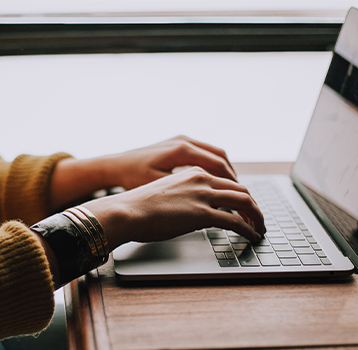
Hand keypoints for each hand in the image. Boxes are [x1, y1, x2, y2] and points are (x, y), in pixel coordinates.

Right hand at [81, 167, 264, 249]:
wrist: (126, 211)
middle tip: (257, 219)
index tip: (244, 207)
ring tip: (259, 229)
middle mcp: (201, 179)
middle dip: (253, 206)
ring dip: (256, 217)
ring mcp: (203, 195)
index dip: (240, 195)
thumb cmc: (139, 206)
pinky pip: (236, 221)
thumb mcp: (166, 193)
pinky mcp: (203, 214)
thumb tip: (194, 212)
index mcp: (193, 172)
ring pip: (244, 202)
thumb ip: (185, 196)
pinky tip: (251, 236)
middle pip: (241, 189)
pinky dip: (249, 229)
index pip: (226, 181)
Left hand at [104, 135, 236, 189]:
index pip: (218, 166)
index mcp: (182, 150)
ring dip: (226, 171)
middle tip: (242, 197)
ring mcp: (181, 140)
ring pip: (215, 154)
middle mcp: (184, 141)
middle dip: (233, 178)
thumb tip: (211, 204)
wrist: (115, 165)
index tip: (241, 199)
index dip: (232, 184)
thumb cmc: (132, 178)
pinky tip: (216, 181)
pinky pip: (205, 153)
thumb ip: (186, 193)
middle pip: (221, 158)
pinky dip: (214, 166)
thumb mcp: (159, 188)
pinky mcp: (178, 143)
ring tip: (233, 190)